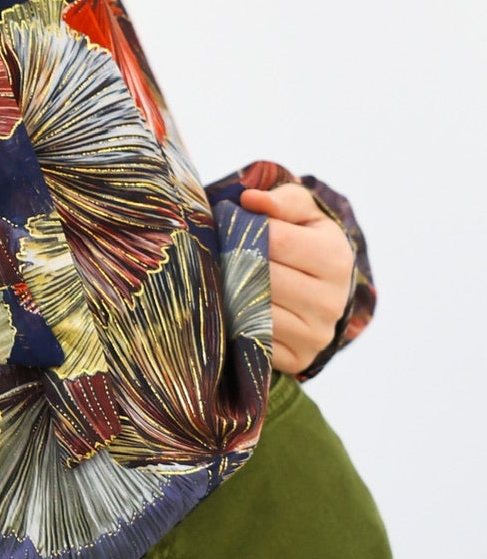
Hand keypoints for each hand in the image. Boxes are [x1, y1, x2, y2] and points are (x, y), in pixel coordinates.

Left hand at [239, 181, 355, 377]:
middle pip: (264, 276)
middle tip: (221, 254)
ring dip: (231, 292)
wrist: (321, 293)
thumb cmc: (306, 243)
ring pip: (255, 308)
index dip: (248, 230)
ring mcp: (316, 334)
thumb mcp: (304, 215)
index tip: (234, 226)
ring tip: (227, 278)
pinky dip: (237, 322)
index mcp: (336, 258)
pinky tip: (235, 306)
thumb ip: (283, 200)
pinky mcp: (298, 358)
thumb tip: (251, 200)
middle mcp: (332, 300)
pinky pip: (253, 338)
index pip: (278, 240)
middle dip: (235, 262)